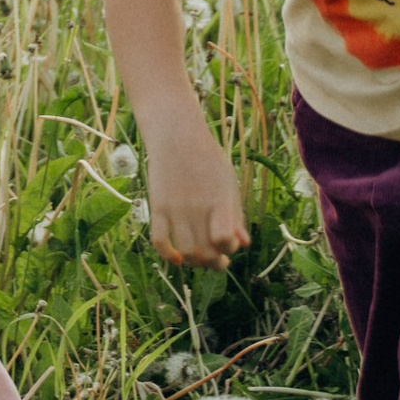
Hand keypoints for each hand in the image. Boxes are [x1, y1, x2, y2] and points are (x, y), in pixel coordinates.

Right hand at [149, 116, 249, 268]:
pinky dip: (167, 255)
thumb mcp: (229, 183)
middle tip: (217, 261)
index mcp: (219, 201)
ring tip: (199, 258)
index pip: (224, 241)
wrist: (177, 136)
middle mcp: (197, 207)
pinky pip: (159, 241)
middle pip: (205, 252)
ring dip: (194, 262)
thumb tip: (242, 244)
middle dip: (214, 263)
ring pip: (185, 252)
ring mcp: (175, 209)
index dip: (228, 249)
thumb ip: (236, 215)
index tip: (229, 244)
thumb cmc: (208, 160)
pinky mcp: (157, 207)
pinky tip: (176, 258)